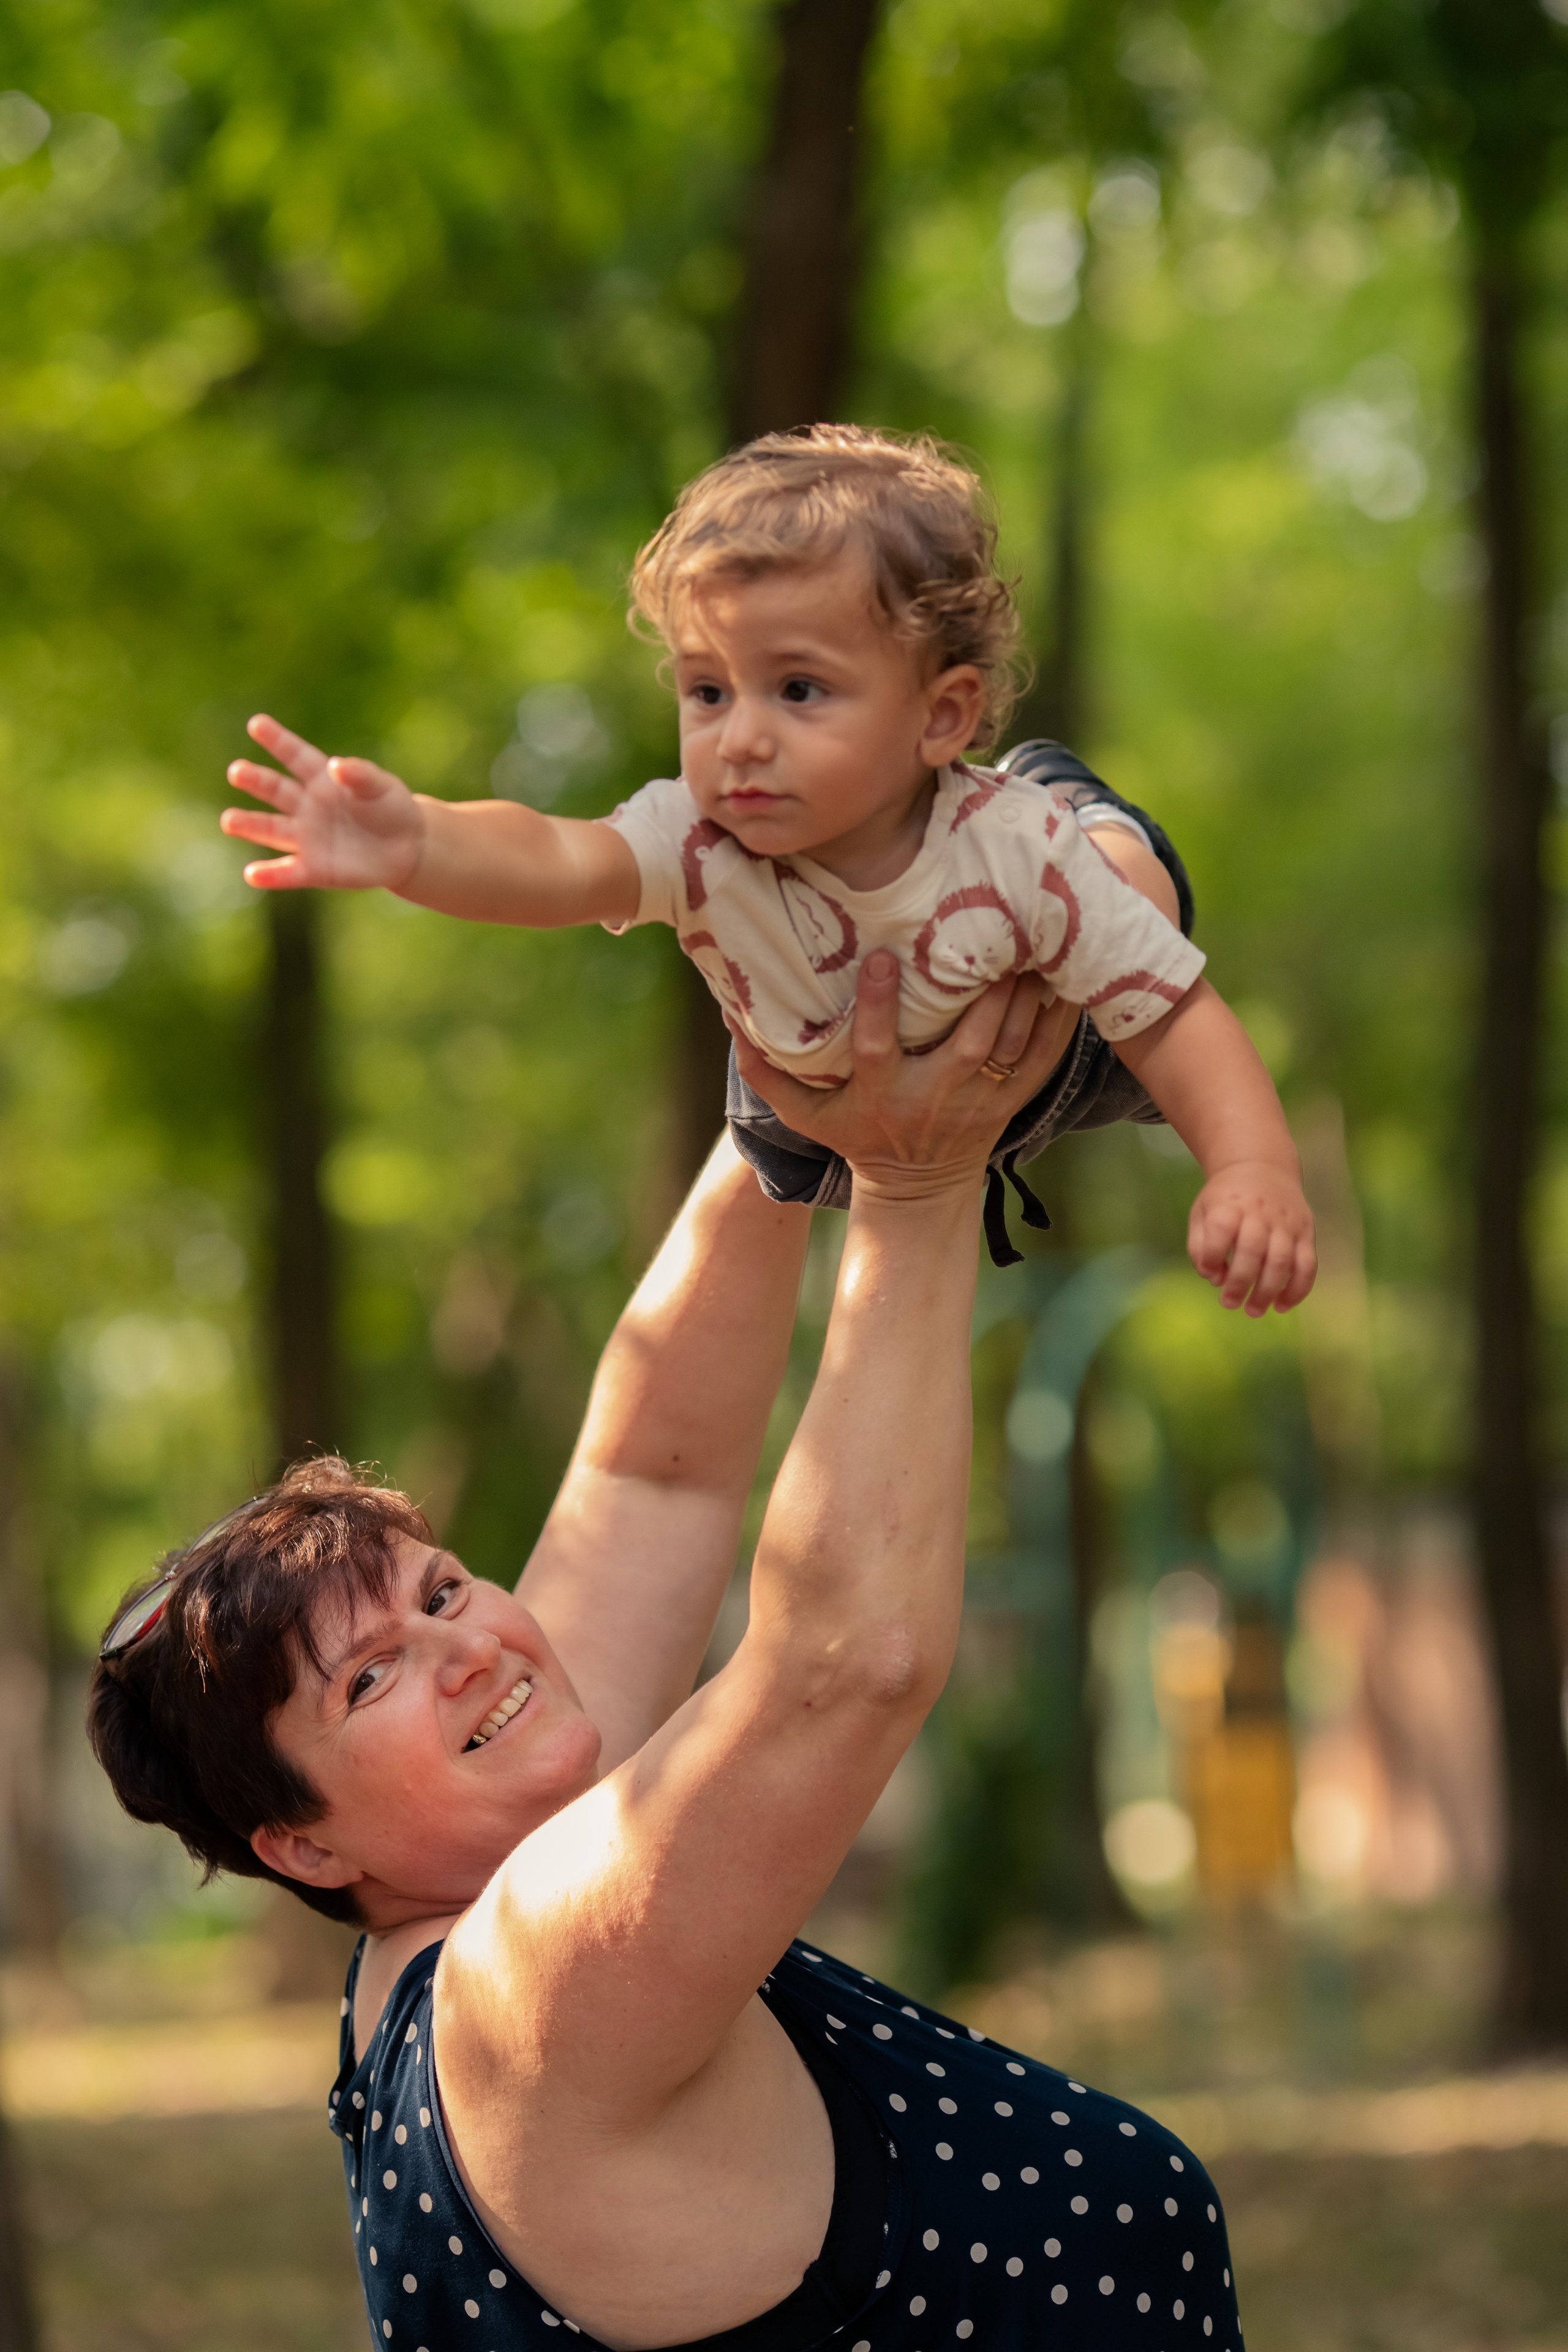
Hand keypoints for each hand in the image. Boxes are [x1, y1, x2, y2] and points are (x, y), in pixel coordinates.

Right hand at [220, 713, 424, 891]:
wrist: (407, 848)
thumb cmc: (391, 808)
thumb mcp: (382, 786)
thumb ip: (361, 775)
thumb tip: (336, 766)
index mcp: (322, 779)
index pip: (296, 756)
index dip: (277, 740)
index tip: (256, 723)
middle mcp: (307, 806)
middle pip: (276, 790)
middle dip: (256, 780)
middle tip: (236, 771)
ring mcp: (307, 837)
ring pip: (272, 830)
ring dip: (250, 825)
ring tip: (228, 821)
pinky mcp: (314, 869)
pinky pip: (289, 872)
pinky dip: (271, 875)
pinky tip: (251, 874)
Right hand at [729, 953, 1072, 1201]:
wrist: (917, 1189)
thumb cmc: (856, 1136)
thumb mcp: (804, 1115)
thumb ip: (766, 1070)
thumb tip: (727, 1014)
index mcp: (883, 1096)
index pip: (877, 1050)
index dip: (879, 1007)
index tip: (882, 959)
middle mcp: (935, 1097)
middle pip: (968, 1045)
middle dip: (984, 994)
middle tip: (995, 935)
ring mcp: (979, 1101)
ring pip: (1012, 1047)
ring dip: (1027, 998)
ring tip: (1039, 942)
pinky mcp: (1011, 1101)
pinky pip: (1043, 1059)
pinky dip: (1059, 1022)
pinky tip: (1069, 979)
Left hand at [1188, 1159, 1316, 1316]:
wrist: (1262, 1167)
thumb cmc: (1226, 1199)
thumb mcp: (1202, 1212)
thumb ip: (1200, 1246)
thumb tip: (1215, 1279)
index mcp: (1229, 1204)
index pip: (1219, 1229)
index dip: (1210, 1255)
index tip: (1208, 1271)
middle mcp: (1259, 1212)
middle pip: (1253, 1250)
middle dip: (1240, 1283)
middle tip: (1230, 1304)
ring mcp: (1286, 1222)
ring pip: (1282, 1261)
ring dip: (1268, 1291)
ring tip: (1254, 1311)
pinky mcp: (1306, 1231)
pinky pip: (1307, 1264)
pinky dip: (1298, 1289)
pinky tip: (1283, 1306)